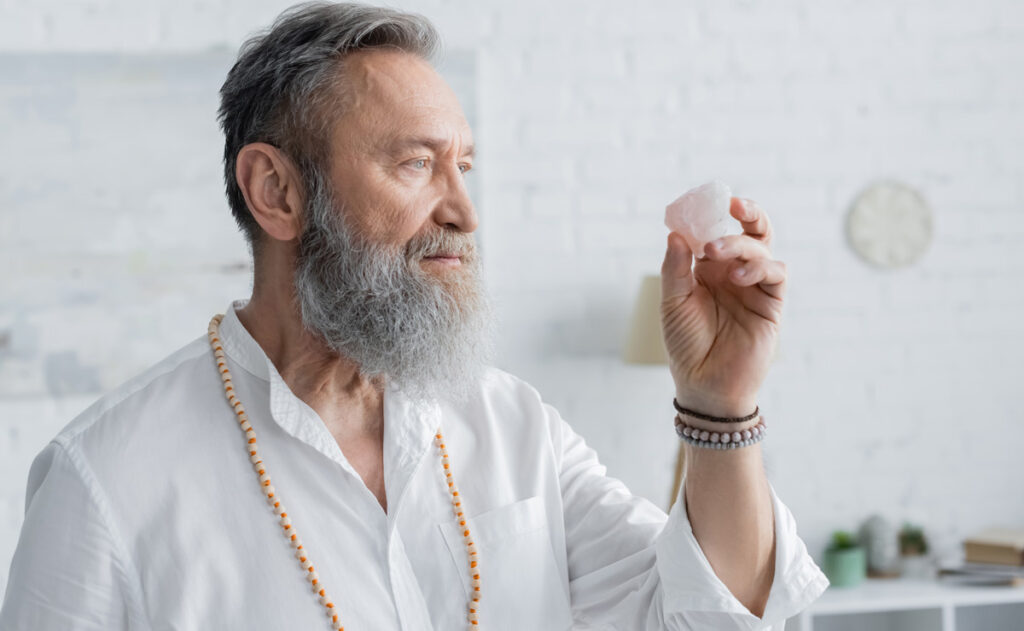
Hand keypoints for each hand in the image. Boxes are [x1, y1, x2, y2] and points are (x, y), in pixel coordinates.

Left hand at [660, 197, 786, 416]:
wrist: (705, 384)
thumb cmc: (686, 345)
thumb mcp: (673, 303)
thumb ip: (675, 268)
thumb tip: (676, 233)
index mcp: (708, 269)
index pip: (717, 231)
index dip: (715, 213)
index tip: (706, 199)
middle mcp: (734, 273)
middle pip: (751, 232)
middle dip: (748, 212)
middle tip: (733, 204)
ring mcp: (755, 287)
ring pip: (762, 249)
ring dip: (741, 244)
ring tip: (715, 252)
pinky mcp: (772, 304)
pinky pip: (776, 274)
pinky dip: (759, 267)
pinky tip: (737, 276)